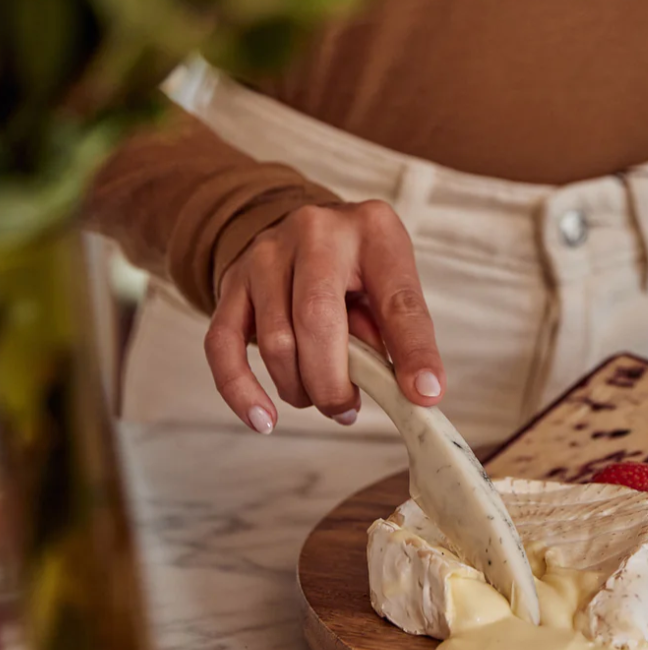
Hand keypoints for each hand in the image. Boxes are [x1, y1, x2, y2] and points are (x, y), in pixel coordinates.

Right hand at [205, 201, 444, 433]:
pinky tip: (262, 419)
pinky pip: (223, 345)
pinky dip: (241, 391)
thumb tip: (408, 391)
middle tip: (347, 409)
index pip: (398, 300)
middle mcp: (315, 233)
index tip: (422, 394)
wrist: (303, 230)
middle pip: (317, 320)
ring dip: (300, 388)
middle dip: (333, 382)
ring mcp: (266, 255)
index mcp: (373, 231)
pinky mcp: (231, 282)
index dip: (412, 352)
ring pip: (275, 341)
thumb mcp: (391, 285)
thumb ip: (397, 333)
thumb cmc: (358, 269)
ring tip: (323, 399)